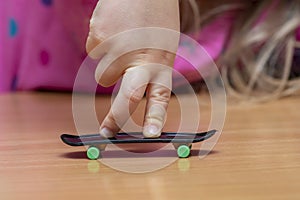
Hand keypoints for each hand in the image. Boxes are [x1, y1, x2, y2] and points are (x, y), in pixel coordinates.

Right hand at [86, 0, 179, 137]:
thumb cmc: (155, 16)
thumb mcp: (163, 44)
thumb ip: (148, 68)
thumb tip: (120, 85)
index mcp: (160, 62)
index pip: (159, 96)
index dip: (154, 117)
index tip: (149, 136)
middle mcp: (138, 59)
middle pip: (126, 97)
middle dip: (116, 119)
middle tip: (106, 133)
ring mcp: (116, 50)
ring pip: (103, 74)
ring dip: (109, 64)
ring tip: (120, 41)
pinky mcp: (97, 38)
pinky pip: (94, 53)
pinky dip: (101, 45)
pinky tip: (112, 29)